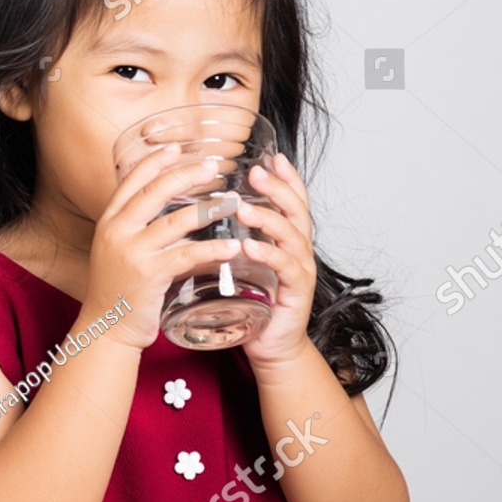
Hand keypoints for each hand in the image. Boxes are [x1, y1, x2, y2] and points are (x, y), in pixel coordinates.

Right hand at [87, 144, 245, 351]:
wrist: (106, 327)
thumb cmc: (118, 290)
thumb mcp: (119, 250)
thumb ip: (138, 228)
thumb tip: (169, 207)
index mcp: (109, 221)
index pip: (131, 180)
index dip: (155, 161)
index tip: (177, 147)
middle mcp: (117, 231)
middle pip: (155, 192)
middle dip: (187, 175)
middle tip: (214, 166)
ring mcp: (132, 252)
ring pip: (176, 220)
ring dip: (209, 209)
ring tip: (233, 203)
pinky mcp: (150, 274)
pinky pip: (188, 254)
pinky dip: (213, 248)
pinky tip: (232, 246)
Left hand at [237, 152, 317, 370]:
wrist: (268, 344)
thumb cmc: (251, 301)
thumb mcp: (240, 262)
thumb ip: (232, 237)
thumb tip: (201, 212)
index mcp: (285, 239)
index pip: (291, 201)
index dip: (285, 178)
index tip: (271, 157)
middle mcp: (298, 250)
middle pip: (296, 210)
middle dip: (278, 188)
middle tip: (256, 172)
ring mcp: (300, 270)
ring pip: (292, 236)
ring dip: (268, 219)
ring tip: (244, 208)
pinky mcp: (296, 292)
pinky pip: (287, 268)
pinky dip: (269, 255)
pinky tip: (251, 246)